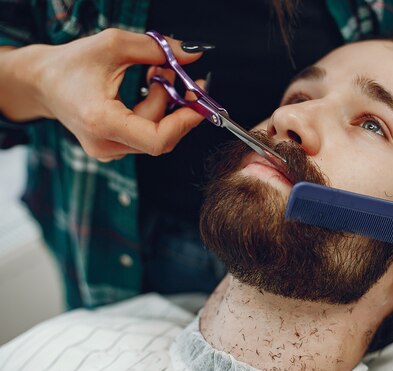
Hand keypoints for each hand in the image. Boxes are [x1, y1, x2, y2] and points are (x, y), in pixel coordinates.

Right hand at [4, 29, 204, 160]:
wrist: (42, 81)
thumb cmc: (70, 64)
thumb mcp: (113, 45)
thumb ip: (157, 50)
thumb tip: (193, 55)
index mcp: (101, 122)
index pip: (158, 140)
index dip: (185, 122)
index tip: (198, 99)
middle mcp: (105, 144)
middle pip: (161, 134)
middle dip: (176, 103)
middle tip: (179, 73)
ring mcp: (108, 151)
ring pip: (155, 134)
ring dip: (165, 103)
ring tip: (157, 73)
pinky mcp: (112, 148)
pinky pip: (145, 135)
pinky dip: (154, 111)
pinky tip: (149, 89)